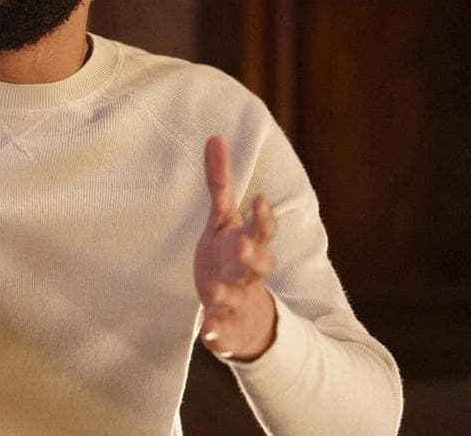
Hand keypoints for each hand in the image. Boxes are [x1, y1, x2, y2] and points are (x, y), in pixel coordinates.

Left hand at [193, 136, 277, 360]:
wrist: (243, 313)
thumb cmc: (231, 257)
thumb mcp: (224, 221)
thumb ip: (220, 184)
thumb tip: (215, 137)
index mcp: (250, 245)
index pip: (264, 231)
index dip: (264, 217)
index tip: (261, 199)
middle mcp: (248, 272)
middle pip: (260, 264)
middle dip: (253, 255)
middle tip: (242, 245)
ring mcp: (239, 299)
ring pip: (238, 296)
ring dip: (228, 294)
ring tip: (214, 293)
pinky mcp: (224, 322)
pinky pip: (221, 328)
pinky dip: (215, 331)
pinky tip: (206, 333)